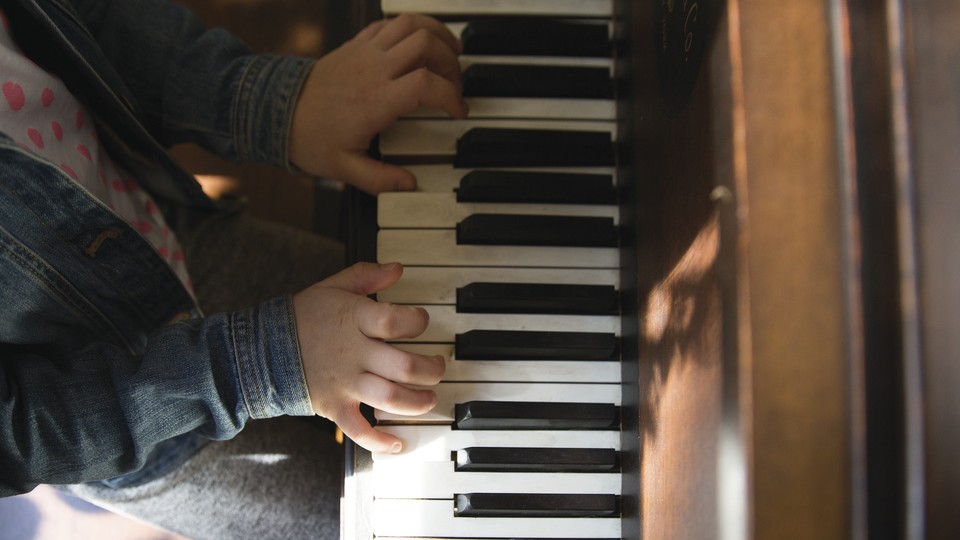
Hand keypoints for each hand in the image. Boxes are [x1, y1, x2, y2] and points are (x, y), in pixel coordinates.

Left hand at [289, 14, 468, 193]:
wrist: (276, 112)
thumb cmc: (309, 138)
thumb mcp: (344, 168)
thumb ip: (379, 179)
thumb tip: (409, 184)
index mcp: (375, 100)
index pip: (426, 84)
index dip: (451, 95)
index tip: (459, 111)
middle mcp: (373, 69)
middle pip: (425, 44)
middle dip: (451, 62)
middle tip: (456, 83)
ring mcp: (365, 52)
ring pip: (411, 24)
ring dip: (438, 34)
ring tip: (451, 52)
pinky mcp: (357, 44)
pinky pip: (391, 23)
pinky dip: (414, 28)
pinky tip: (421, 44)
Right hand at [293, 262, 444, 452]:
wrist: (259, 348)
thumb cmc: (302, 316)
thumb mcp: (332, 287)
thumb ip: (366, 276)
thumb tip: (396, 269)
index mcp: (355, 321)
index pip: (398, 322)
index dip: (418, 321)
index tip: (421, 322)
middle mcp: (354, 354)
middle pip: (405, 367)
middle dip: (431, 370)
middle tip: (437, 368)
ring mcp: (345, 383)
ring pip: (391, 399)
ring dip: (418, 403)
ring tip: (428, 399)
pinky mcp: (334, 407)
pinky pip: (359, 430)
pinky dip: (380, 441)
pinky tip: (398, 443)